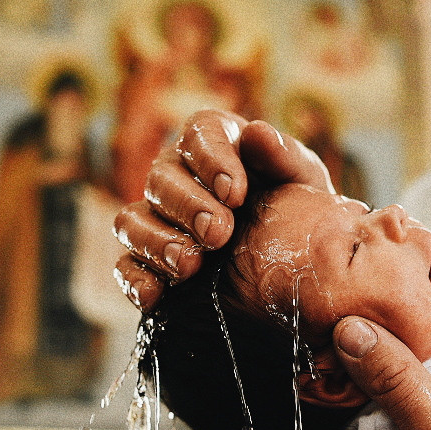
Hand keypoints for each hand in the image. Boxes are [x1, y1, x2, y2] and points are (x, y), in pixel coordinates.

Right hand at [113, 111, 332, 309]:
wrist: (296, 264)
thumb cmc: (297, 209)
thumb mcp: (304, 182)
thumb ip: (286, 157)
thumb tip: (256, 133)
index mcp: (217, 144)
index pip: (199, 133)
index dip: (211, 160)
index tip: (235, 192)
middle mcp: (178, 175)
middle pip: (161, 177)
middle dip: (189, 206)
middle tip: (219, 234)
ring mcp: (158, 219)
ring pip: (132, 220)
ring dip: (157, 242)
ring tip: (189, 265)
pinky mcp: (149, 261)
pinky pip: (126, 266)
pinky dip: (134, 279)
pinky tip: (152, 296)